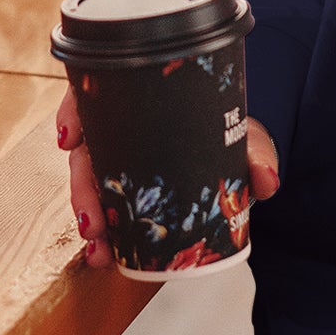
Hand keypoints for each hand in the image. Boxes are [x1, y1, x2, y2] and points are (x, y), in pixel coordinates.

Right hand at [54, 85, 280, 268]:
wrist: (240, 148)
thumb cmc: (232, 131)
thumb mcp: (246, 136)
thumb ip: (257, 154)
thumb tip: (267, 182)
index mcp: (146, 94)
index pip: (97, 89)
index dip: (74, 110)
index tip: (68, 139)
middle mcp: (124, 121)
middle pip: (88, 145)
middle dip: (82, 185)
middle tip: (91, 220)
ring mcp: (120, 151)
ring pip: (89, 176)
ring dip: (87, 212)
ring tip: (96, 244)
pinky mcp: (125, 181)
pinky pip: (101, 198)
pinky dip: (97, 220)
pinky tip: (98, 244)